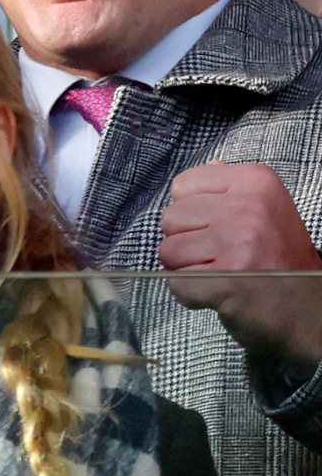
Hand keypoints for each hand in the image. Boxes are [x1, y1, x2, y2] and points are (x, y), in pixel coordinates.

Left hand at [159, 161, 321, 366]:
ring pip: (168, 251)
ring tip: (220, 273)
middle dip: (186, 241)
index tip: (221, 227)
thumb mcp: (268, 210)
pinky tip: (218, 293)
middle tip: (221, 255)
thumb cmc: (281, 260)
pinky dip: (189, 294)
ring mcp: (238, 245)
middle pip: (170, 218)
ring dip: (187, 268)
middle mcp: (248, 208)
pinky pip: (175, 283)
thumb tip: (210, 164)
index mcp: (255, 182)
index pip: (181, 186)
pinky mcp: (226, 281)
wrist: (311, 312)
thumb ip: (232, 188)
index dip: (193, 212)